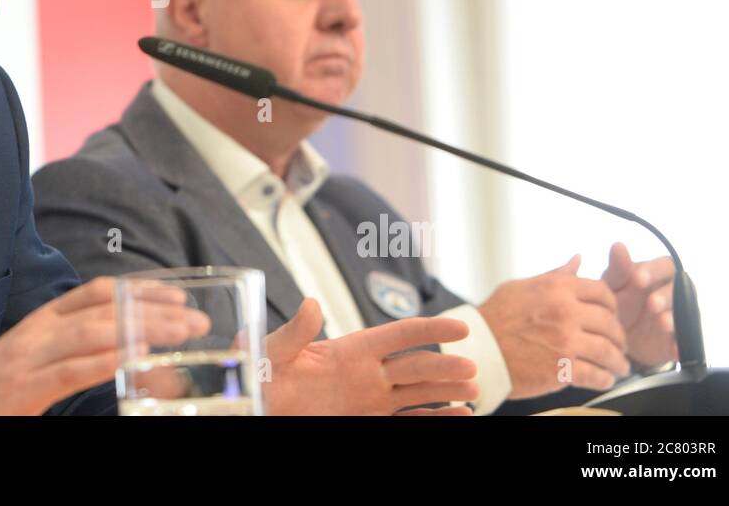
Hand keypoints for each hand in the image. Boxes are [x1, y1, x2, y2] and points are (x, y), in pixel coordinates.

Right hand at [0, 277, 208, 414]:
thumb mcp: (36, 357)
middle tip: (196, 318)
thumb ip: (76, 348)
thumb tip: (132, 352)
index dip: (141, 287)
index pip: (98, 291)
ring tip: (180, 334)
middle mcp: (39, 330)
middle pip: (106, 307)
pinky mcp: (26, 388)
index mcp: (43, 319)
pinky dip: (108, 360)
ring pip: (95, 332)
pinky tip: (135, 357)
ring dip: (143, 329)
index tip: (179, 292)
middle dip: (155, 308)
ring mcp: (31, 357)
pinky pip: (73, 369)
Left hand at [264, 299, 478, 414]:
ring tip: (475, 391)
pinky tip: (458, 416)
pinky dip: (433, 420)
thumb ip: (295, 331)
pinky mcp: (366, 422)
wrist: (254, 402)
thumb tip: (311, 305)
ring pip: (418, 394)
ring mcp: (369, 400)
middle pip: (415, 366)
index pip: (397, 335)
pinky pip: (407, 422)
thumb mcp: (273, 349)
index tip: (461, 327)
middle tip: (473, 369)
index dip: (429, 330)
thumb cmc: (259, 372)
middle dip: (444, 367)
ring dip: (446, 392)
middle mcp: (367, 373)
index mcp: (350, 349)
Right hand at [479, 254, 629, 397]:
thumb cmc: (495, 318)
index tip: (612, 316)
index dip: (613, 306)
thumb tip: (578, 260)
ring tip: (619, 367)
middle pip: (611, 323)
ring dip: (618, 362)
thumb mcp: (522, 287)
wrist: (478, 350)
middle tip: (619, 345)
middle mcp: (566, 312)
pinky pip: (597, 375)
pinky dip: (605, 379)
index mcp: (557, 289)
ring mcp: (566, 341)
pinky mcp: (563, 369)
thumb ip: (555, 276)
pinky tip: (604, 379)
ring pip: (609, 352)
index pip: (602, 292)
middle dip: (619, 337)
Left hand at [601, 242, 676, 368]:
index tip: (638, 278)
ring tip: (663, 324)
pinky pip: (685, 342)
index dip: (653, 272)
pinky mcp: (679, 338)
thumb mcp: (613, 285)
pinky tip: (675, 349)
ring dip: (675, 319)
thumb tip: (618, 245)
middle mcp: (674, 293)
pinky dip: (680, 346)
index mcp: (658, 274)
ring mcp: (679, 316)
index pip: (664, 267)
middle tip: (652, 303)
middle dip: (666, 296)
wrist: (618, 335)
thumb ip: (618, 268)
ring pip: (684, 315)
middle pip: (680, 290)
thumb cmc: (618, 300)